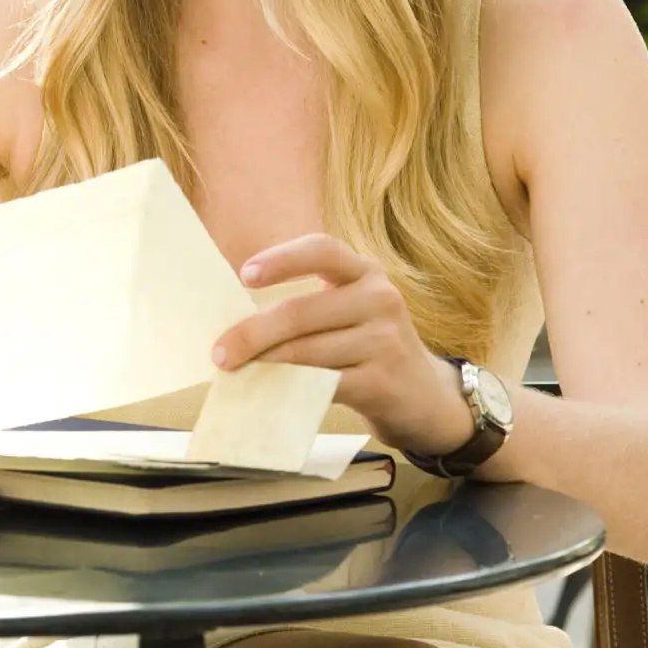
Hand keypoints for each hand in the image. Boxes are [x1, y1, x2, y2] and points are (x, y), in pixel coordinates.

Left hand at [210, 235, 476, 459]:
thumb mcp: (352, 312)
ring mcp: (385, 340)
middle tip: (221, 352)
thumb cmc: (371, 349)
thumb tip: (235, 319)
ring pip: (306, 352)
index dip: (281, 260)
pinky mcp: (382, 381)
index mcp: (365, 272)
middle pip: (300, 312)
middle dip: (252, 334)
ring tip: (238, 373)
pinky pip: (322, 384)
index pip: (322, 250)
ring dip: (264, 365)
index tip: (245, 275)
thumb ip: (309, 305)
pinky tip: (269, 393)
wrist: (426, 397)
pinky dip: (289, 389)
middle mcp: (379, 298)